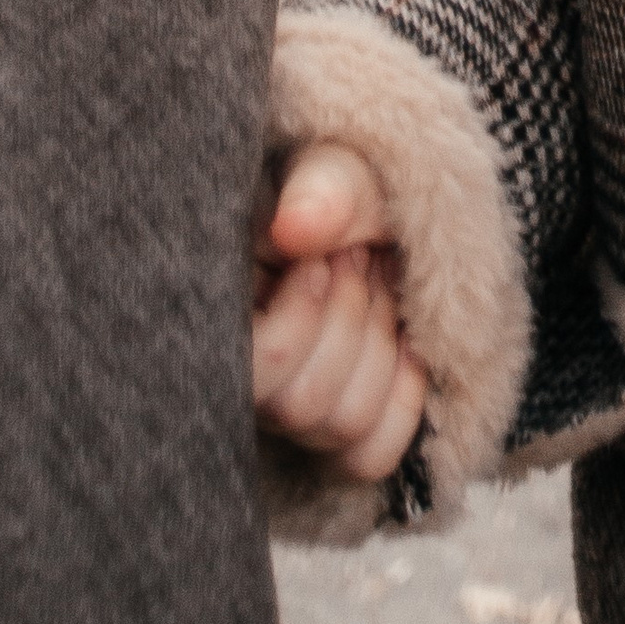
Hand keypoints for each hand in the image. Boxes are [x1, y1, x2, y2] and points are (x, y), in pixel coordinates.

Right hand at [252, 140, 427, 483]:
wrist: (385, 211)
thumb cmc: (346, 191)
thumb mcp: (336, 168)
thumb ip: (322, 189)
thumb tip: (297, 231)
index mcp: (219, 321)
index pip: (253, 369)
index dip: (304, 313)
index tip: (327, 254)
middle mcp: (242, 384)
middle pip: (298, 404)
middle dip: (352, 314)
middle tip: (362, 256)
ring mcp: (290, 412)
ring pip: (339, 425)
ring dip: (380, 342)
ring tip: (380, 284)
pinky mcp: (339, 433)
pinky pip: (370, 455)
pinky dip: (403, 395)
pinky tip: (405, 340)